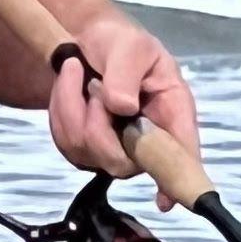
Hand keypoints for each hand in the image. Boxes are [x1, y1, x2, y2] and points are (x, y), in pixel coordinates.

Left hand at [47, 16, 199, 184]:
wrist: (89, 40)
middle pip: (121, 163)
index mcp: (172, 112)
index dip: (175, 179)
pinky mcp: (87, 149)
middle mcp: (147, 138)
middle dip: (96, 126)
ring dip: (72, 108)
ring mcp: (115, 148)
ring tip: (78, 73)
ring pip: (87, 152)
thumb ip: (126, 74)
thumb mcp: (131, 46)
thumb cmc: (122, 43)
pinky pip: (66, 143)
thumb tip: (122, 108)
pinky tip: (69, 87)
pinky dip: (60, 111)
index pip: (181, 154)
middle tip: (94, 86)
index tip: (165, 201)